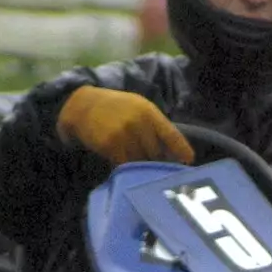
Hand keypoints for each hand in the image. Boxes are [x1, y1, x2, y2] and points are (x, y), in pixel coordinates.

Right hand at [56, 85, 194, 165]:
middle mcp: (139, 122)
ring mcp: (124, 134)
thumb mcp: (138, 108)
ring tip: (133, 160)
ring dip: (139, 165)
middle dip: (155, 161)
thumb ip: (155, 126)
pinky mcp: (110, 144)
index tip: (188, 161)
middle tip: (152, 165)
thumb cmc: (116, 108)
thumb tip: (172, 153)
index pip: (171, 134)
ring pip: (140, 161)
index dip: (181, 149)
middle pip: (156, 153)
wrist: (83, 105)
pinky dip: (125, 167)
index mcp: (149, 112)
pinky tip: (120, 161)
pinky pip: (124, 164)